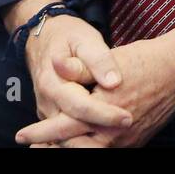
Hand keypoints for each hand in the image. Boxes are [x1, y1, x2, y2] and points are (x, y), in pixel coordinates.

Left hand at [17, 27, 174, 147]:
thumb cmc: (145, 60)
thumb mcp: (110, 60)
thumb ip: (80, 68)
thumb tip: (55, 65)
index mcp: (103, 111)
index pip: (62, 128)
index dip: (39, 132)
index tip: (22, 134)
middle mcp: (114, 132)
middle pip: (74, 148)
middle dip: (51, 148)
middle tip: (34, 147)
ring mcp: (127, 140)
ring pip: (91, 152)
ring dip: (71, 149)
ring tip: (53, 147)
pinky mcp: (137, 140)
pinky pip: (108, 150)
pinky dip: (90, 148)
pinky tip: (83, 142)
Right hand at [18, 12, 131, 143]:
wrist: (45, 38)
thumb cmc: (69, 37)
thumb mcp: (86, 40)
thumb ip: (99, 61)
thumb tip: (113, 82)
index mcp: (53, 83)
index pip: (80, 107)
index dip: (105, 115)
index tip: (127, 118)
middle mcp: (47, 101)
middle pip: (72, 126)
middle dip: (101, 130)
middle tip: (129, 126)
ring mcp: (47, 110)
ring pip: (67, 132)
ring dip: (92, 136)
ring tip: (121, 133)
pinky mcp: (51, 114)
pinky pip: (65, 130)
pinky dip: (83, 135)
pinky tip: (105, 134)